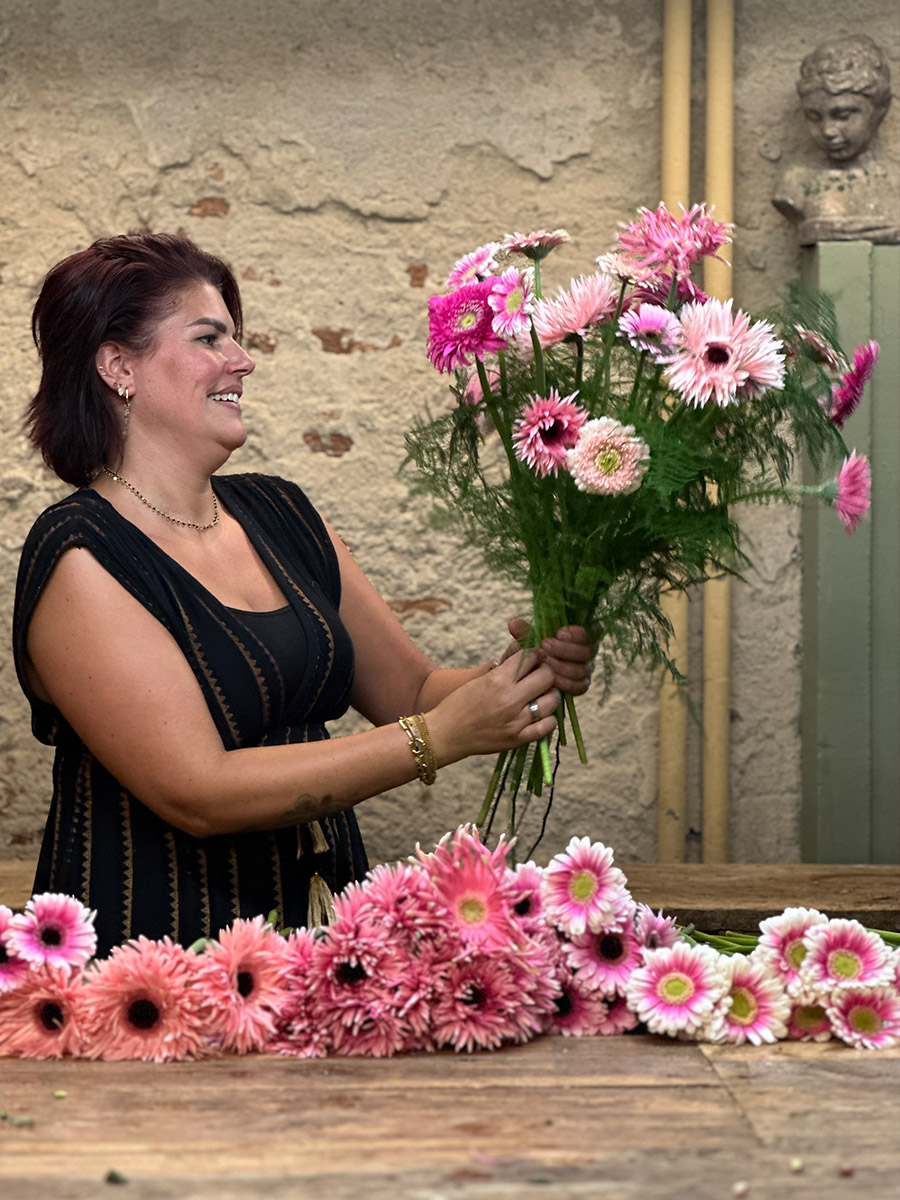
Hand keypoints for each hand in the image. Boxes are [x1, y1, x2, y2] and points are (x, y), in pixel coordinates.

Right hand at [427, 650, 559, 765]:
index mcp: (498, 680)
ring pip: (552, 700)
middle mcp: (510, 699)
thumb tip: (528, 658)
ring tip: (543, 695)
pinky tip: (542, 714)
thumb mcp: (480, 679)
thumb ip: (505, 670)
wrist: (445, 734)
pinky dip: (549, 718)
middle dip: (546, 672)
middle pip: (547, 676)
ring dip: (550, 695)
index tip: (534, 658)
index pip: (530, 657)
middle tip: (541, 675)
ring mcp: (516, 720)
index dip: (535, 654)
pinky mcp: (517, 739)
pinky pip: (547, 726)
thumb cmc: (459, 703)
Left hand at [506, 618, 591, 696]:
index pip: (591, 632)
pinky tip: (551, 680)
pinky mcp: (580, 686)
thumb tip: (513, 623)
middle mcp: (587, 652)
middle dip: (566, 649)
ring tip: (545, 662)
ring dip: (563, 666)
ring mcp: (585, 670)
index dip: (578, 633)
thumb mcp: (527, 640)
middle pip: (586, 652)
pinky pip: (579, 687)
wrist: (526, 672)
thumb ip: (524, 631)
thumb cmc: (531, 650)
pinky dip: (565, 683)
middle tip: (545, 645)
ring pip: (582, 670)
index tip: (559, 632)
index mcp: (580, 636)